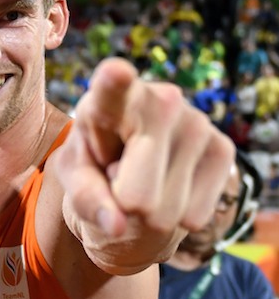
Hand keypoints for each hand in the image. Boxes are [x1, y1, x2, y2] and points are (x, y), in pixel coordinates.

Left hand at [53, 57, 233, 268]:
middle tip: (118, 177)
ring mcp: (198, 122)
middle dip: (124, 206)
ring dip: (150, 212)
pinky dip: (177, 215)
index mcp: (108, 99)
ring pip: (167, 212)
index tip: (116, 72)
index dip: (114, 83)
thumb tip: (117, 226)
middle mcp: (160, 100)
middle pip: (138, 196)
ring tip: (143, 176)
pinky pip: (194, 215)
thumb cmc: (93, 163)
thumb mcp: (75, 179)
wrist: (132, 164)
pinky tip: (170, 184)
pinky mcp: (223, 147)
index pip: (111, 92)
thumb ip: (86, 199)